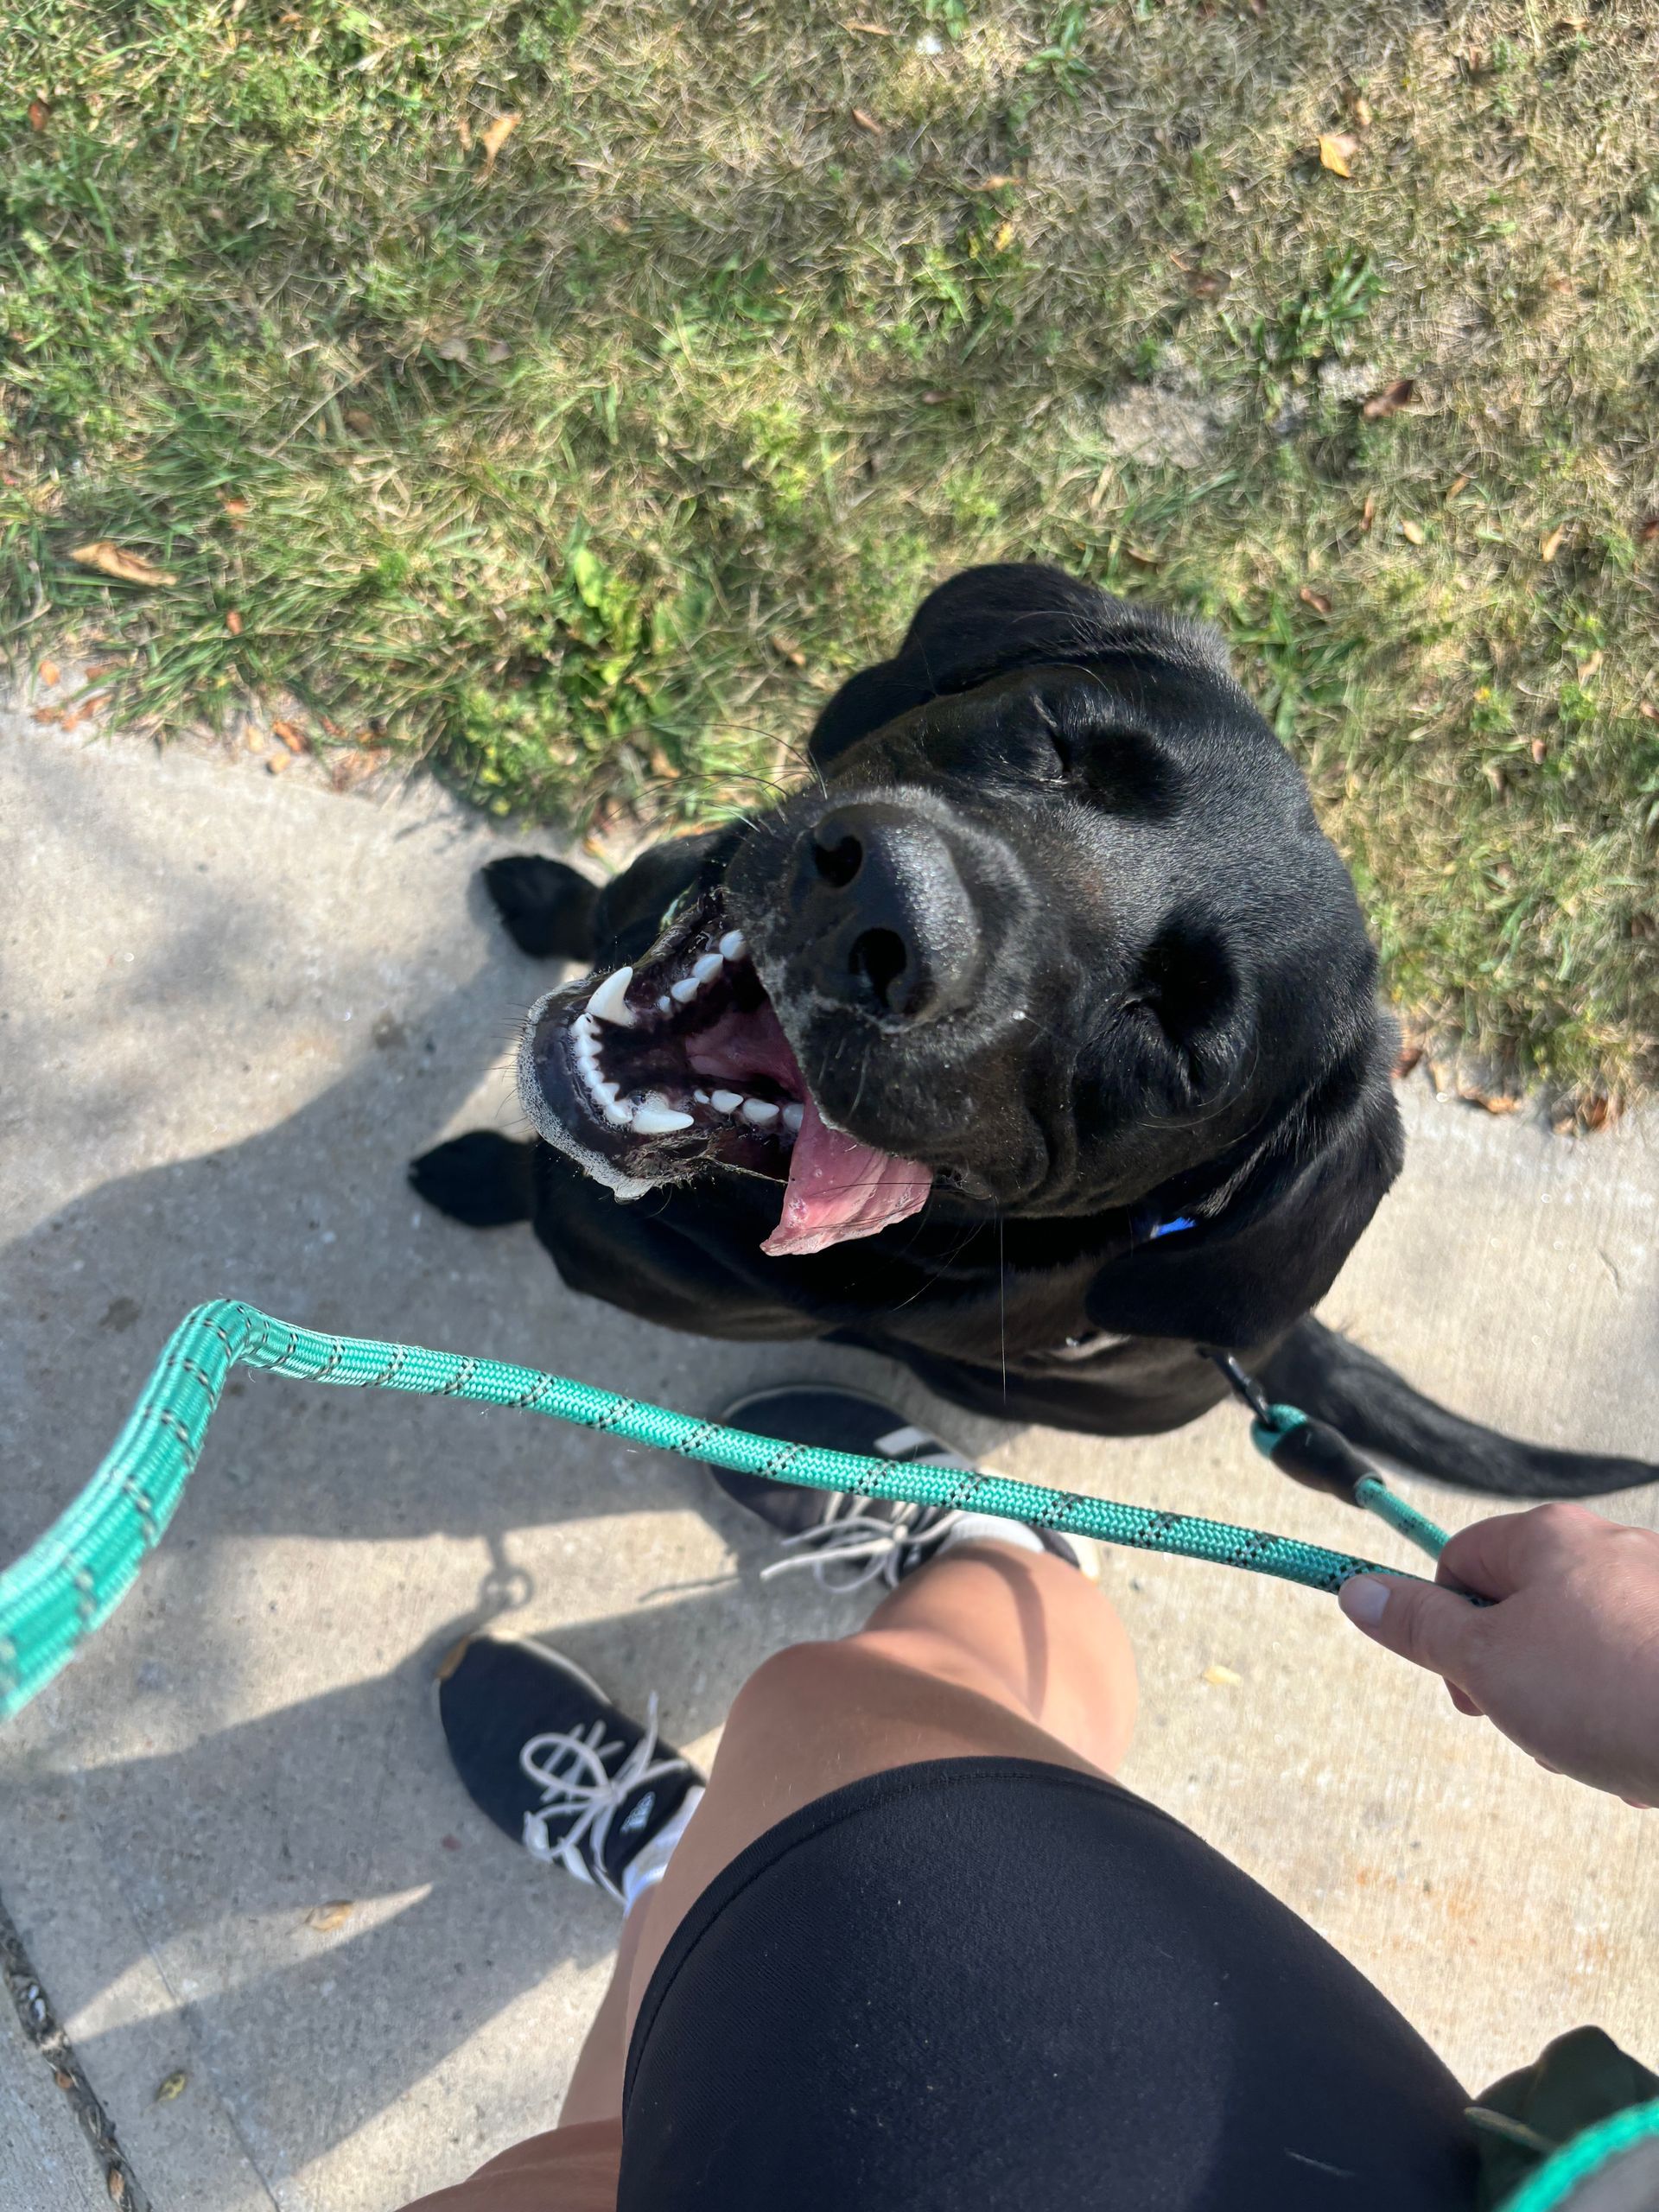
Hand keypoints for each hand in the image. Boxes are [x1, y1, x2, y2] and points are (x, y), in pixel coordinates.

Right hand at [1338, 1502, 1658, 1806]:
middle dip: (1517, 1680)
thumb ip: (1419, 1626)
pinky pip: (1639, 1674)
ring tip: (1596, 1749)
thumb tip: (1355, 1589)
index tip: (1466, 1688)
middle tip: (1532, 1728)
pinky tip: (1639, 1756)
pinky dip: (1629, 1716)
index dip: (1447, 1629)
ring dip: (1574, 1709)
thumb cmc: (1610, 1689)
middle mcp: (1609, 1548)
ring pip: (1584, 1651)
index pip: (1459, 1562)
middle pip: (1525, 1609)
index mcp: (1547, 1538)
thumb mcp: (1487, 1661)